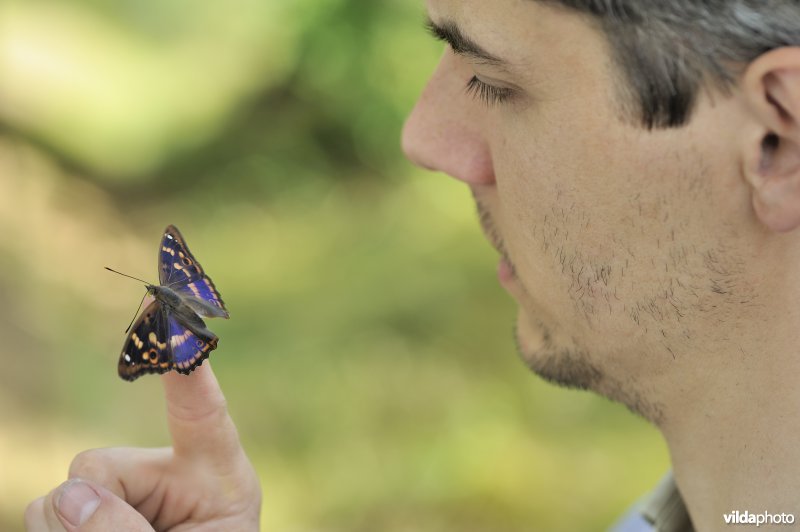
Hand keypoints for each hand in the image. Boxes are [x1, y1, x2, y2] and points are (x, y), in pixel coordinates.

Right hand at [24, 364, 261, 530]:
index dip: (186, 372)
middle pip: (97, 465)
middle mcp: (168, 475)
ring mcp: (125, 495)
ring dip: (68, 530)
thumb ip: (130, 530)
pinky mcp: (88, 513)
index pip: (201, 414)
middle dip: (95, 512)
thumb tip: (70, 495)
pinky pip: (43, 515)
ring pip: (62, 495)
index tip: (169, 318)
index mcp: (214, 477)